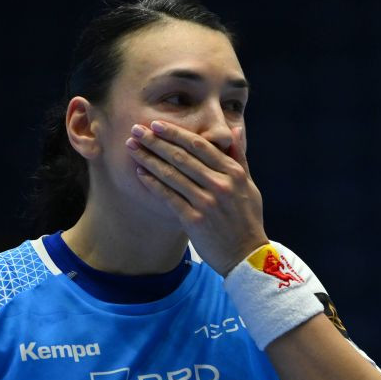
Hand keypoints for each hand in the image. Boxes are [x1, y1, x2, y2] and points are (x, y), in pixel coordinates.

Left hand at [126, 120, 268, 273]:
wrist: (246, 255)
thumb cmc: (246, 218)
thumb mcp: (248, 185)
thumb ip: (239, 156)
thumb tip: (234, 130)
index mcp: (233, 173)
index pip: (200, 146)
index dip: (176, 133)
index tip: (157, 124)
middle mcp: (220, 185)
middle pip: (182, 157)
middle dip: (156, 141)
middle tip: (135, 130)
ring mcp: (207, 203)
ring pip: (172, 175)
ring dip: (149, 159)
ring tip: (132, 148)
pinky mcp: (194, 220)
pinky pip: (169, 197)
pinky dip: (153, 183)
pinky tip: (140, 173)